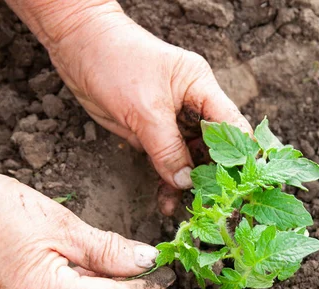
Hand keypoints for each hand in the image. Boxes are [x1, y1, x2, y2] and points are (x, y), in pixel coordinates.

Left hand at [39, 3, 251, 214]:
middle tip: (212, 208)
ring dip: (187, 185)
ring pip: (189, 160)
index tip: (242, 187)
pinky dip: (167, 183)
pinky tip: (167, 202)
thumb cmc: (115, 61)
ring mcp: (172, 121)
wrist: (77, 46)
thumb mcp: (145, 109)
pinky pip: (166, 163)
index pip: (233, 126)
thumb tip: (187, 182)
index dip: (241, 156)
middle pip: (213, 149)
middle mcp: (192, 106)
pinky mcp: (151, 133)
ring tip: (186, 211)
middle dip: (213, 177)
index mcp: (202, 89)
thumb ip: (168, 148)